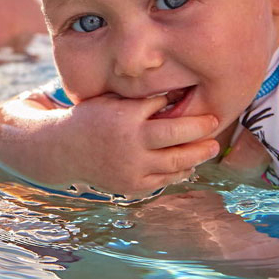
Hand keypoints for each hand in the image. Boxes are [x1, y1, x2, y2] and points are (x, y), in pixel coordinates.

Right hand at [0, 92, 222, 199]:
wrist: (64, 150)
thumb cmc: (92, 118)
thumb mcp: (113, 100)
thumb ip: (142, 99)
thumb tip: (179, 93)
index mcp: (126, 117)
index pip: (165, 107)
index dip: (181, 104)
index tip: (199, 99)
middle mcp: (131, 144)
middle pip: (178, 137)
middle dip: (201, 129)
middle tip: (214, 122)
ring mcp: (133, 168)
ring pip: (177, 162)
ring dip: (198, 154)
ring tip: (211, 147)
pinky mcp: (133, 186)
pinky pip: (165, 180)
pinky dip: (180, 171)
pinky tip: (189, 164)